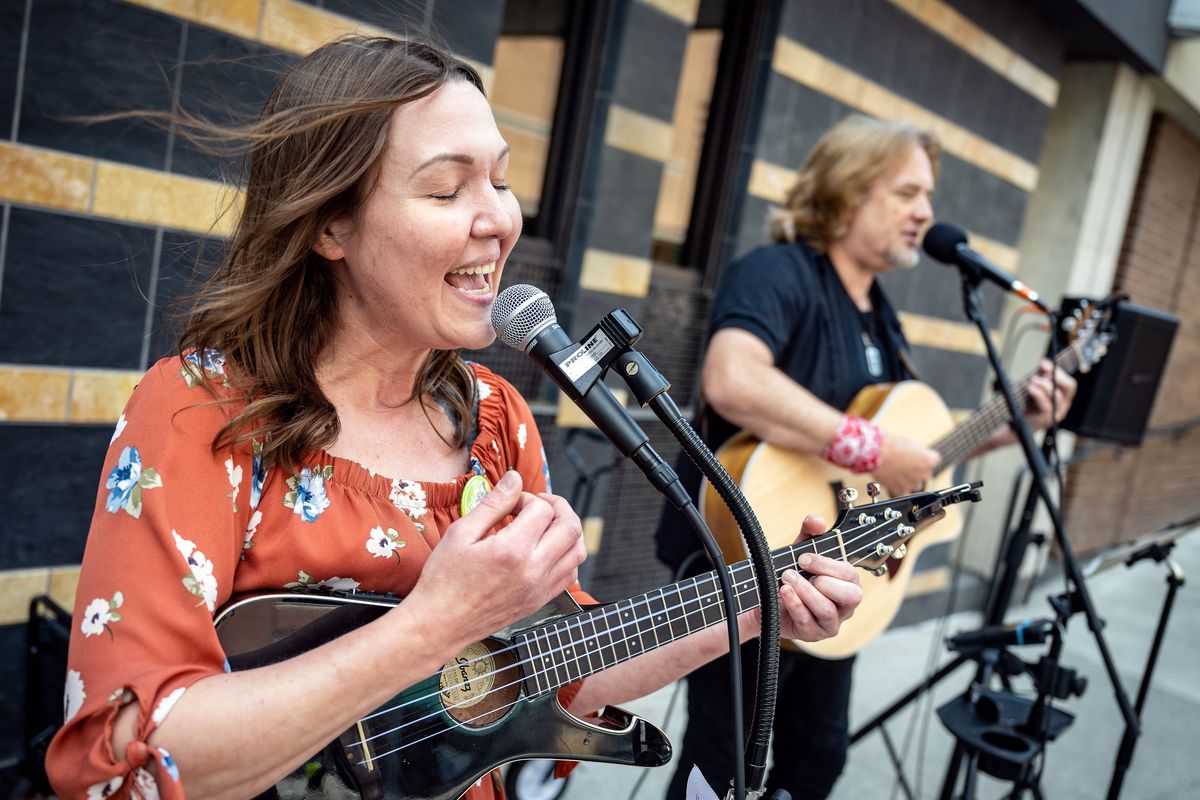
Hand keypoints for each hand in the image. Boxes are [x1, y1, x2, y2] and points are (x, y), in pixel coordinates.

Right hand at [402, 471, 586, 651]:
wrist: (440, 624)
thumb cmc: (444, 579)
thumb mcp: (461, 533)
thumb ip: (493, 503)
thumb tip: (514, 479)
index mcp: (512, 550)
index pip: (542, 510)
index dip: (528, 498)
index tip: (511, 504)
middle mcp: (533, 570)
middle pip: (570, 527)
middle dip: (558, 507)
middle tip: (538, 504)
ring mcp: (539, 589)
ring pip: (578, 551)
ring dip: (567, 530)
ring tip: (546, 525)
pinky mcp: (539, 601)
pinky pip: (570, 575)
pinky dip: (567, 556)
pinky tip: (547, 550)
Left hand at [776, 515, 862, 641]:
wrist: (766, 597)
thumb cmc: (792, 573)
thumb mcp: (799, 549)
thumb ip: (809, 533)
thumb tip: (816, 521)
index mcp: (848, 583)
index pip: (850, 574)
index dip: (827, 564)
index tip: (804, 557)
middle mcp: (845, 605)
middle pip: (852, 596)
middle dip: (824, 581)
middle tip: (798, 571)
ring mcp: (831, 622)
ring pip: (827, 610)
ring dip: (805, 592)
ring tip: (786, 580)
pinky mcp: (814, 634)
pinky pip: (808, 622)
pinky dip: (795, 604)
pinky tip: (784, 592)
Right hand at [872, 434, 939, 495]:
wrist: (875, 453)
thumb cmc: (890, 445)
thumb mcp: (910, 442)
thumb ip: (918, 451)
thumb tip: (917, 454)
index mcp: (930, 460)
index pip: (934, 460)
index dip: (925, 457)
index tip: (918, 455)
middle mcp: (924, 474)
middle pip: (925, 472)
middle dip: (917, 468)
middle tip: (904, 462)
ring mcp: (913, 483)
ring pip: (916, 483)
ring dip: (909, 479)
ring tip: (897, 471)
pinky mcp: (901, 490)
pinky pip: (904, 492)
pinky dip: (900, 488)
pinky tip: (895, 482)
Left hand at [1024, 358, 1075, 429]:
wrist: (1017, 422)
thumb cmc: (1028, 403)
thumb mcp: (1036, 386)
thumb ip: (1041, 375)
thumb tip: (1045, 363)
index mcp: (1064, 395)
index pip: (1069, 381)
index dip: (1059, 370)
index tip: (1045, 363)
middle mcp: (1064, 404)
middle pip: (1070, 387)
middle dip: (1057, 376)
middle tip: (1043, 371)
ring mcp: (1057, 413)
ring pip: (1058, 396)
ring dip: (1044, 385)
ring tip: (1032, 380)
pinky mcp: (1047, 419)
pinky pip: (1046, 406)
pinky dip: (1038, 394)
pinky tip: (1030, 388)